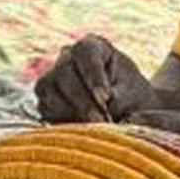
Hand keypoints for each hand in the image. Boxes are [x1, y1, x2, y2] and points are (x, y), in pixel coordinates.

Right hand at [34, 35, 155, 123]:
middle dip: (82, 100)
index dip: (93, 74)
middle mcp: (68, 57)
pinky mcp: (46, 100)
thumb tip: (110, 103)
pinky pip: (45, 108)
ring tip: (94, 128)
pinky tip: (81, 132)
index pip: (85, 51)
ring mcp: (53, 77)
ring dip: (70, 112)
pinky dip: (61, 121)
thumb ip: (121, 97)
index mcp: (93, 46)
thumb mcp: (134, 95)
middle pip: (63, 72)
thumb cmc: (133, 99)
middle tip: (101, 121)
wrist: (126, 115)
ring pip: (49, 90)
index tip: (107, 97)